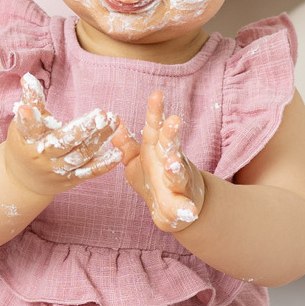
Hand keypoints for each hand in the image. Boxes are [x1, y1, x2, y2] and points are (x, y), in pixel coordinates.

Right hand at [3, 73, 125, 196]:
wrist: (24, 181)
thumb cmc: (24, 144)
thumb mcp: (21, 125)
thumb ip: (30, 102)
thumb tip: (27, 78)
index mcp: (27, 140)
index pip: (28, 127)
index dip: (27, 118)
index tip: (25, 108)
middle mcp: (42, 156)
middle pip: (62, 142)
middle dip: (82, 129)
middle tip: (100, 114)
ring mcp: (57, 169)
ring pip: (80, 155)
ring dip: (99, 139)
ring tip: (114, 122)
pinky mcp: (70, 179)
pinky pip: (89, 172)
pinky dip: (104, 164)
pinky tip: (118, 152)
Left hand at [121, 90, 205, 231]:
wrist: (178, 207)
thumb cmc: (155, 179)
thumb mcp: (136, 161)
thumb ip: (125, 145)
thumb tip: (114, 124)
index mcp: (156, 149)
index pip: (155, 127)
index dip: (155, 112)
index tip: (156, 94)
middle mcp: (169, 161)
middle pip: (170, 145)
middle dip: (171, 134)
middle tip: (173, 121)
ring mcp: (178, 182)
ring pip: (178, 173)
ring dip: (176, 168)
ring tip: (173, 163)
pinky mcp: (182, 204)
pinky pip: (184, 207)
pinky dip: (187, 209)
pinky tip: (190, 211)